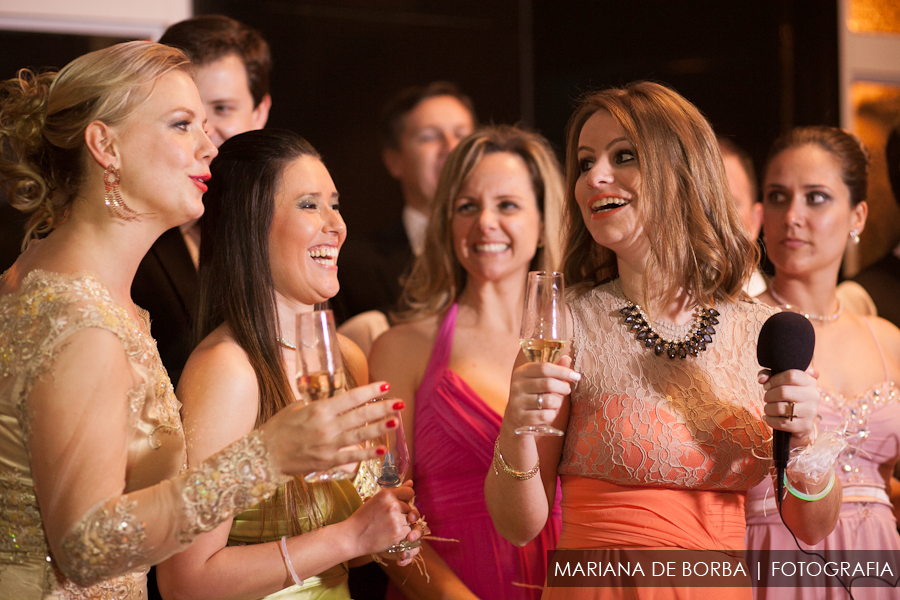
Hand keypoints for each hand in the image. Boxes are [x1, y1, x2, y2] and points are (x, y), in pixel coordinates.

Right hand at [259, 382, 401, 475]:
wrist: (263, 456)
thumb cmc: (277, 429)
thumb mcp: (295, 408)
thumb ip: (316, 404)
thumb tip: (331, 400)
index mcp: (319, 409)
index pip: (351, 397)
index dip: (370, 391)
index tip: (386, 386)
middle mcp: (327, 426)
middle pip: (361, 415)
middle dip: (383, 408)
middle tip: (400, 402)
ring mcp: (328, 445)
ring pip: (360, 435)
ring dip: (381, 428)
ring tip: (397, 422)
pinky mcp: (327, 462)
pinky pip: (352, 457)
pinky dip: (367, 454)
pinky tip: (382, 450)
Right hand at [354, 481, 421, 564]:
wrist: (353, 537)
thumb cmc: (363, 517)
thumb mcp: (377, 500)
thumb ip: (396, 490)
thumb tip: (411, 482)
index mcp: (387, 494)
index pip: (409, 492)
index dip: (405, 499)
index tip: (398, 504)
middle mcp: (393, 504)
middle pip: (409, 507)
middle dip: (402, 513)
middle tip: (386, 518)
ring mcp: (396, 519)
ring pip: (409, 519)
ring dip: (402, 523)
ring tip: (387, 526)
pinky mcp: (398, 532)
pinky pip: (408, 531)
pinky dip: (401, 533)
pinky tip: (389, 533)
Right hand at [505, 356, 579, 432]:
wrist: (517, 418)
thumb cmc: (533, 395)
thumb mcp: (541, 380)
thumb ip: (554, 370)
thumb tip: (567, 358)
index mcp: (521, 372)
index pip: (544, 368)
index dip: (562, 371)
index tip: (576, 376)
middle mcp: (517, 386)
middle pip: (548, 383)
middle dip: (563, 387)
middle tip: (567, 390)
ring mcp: (518, 402)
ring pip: (549, 400)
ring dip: (558, 403)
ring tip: (555, 403)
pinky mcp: (521, 418)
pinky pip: (546, 415)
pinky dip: (552, 415)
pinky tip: (548, 413)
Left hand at [759, 367, 818, 447]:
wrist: (799, 422)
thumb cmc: (788, 398)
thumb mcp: (781, 382)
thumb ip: (769, 375)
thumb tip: (762, 379)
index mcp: (809, 382)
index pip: (790, 376)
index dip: (774, 380)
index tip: (767, 386)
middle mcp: (813, 396)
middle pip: (783, 392)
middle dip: (768, 396)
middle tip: (767, 399)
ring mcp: (810, 412)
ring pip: (780, 408)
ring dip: (768, 408)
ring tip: (768, 408)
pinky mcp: (805, 426)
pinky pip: (781, 423)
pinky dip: (770, 420)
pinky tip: (769, 418)